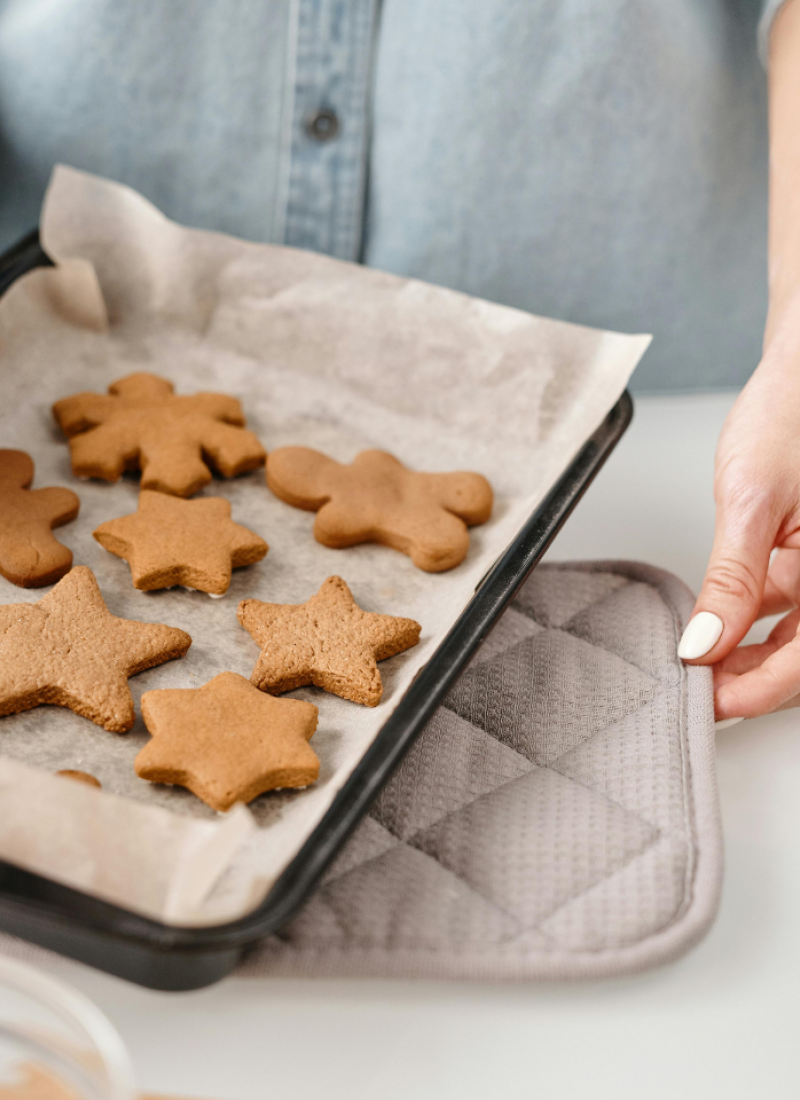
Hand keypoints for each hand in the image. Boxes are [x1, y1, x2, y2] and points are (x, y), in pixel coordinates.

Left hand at [680, 296, 799, 718]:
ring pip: (797, 635)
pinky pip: (790, 604)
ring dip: (750, 655)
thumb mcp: (751, 498)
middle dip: (753, 680)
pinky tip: (717, 626)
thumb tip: (704, 645)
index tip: (710, 704)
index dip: (760, 691)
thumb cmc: (794, 409)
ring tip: (699, 664)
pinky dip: (753, 620)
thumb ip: (732, 579)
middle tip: (698, 693)